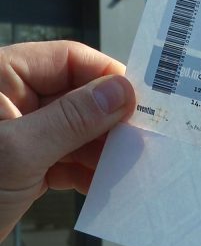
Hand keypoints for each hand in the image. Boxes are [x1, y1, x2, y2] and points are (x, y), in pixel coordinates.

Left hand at [0, 41, 134, 239]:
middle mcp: (10, 99)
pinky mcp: (25, 163)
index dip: (107, 78)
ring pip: (78, 129)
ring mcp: (19, 133)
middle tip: (142, 141)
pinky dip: (88, 172)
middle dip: (110, 121)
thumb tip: (122, 92)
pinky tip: (104, 186)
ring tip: (127, 169)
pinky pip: (68, 158)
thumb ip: (73, 119)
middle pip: (79, 95)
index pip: (69, 60)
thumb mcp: (19, 153)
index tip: (142, 102)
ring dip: (103, 151)